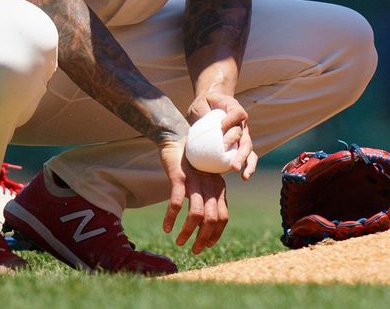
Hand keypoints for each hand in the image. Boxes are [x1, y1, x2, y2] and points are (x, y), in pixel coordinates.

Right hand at [159, 137, 230, 253]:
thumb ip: (210, 196)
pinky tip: (166, 228)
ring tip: (178, 242)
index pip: (224, 217)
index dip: (216, 234)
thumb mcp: (205, 180)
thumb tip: (208, 223)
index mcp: (219, 188)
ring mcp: (196, 182)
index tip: (207, 245)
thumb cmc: (192, 163)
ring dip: (187, 233)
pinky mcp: (180, 178)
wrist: (178, 138)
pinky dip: (171, 218)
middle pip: (212, 219)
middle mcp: (211, 185)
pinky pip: (176, 203)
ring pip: (196, 215)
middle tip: (194, 250)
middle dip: (203, 239)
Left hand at [187, 91, 257, 178]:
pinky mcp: (239, 147)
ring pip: (248, 148)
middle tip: (231, 161)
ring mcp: (242, 135)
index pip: (237, 113)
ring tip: (239, 172)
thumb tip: (201, 123)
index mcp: (234, 109)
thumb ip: (202, 112)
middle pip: (243, 135)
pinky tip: (244, 177)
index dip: (231, 120)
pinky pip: (248, 157)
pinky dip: (248, 167)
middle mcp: (241, 123)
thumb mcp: (201, 104)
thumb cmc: (204, 105)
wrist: (210, 106)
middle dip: (239, 150)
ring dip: (244, 160)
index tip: (221, 127)